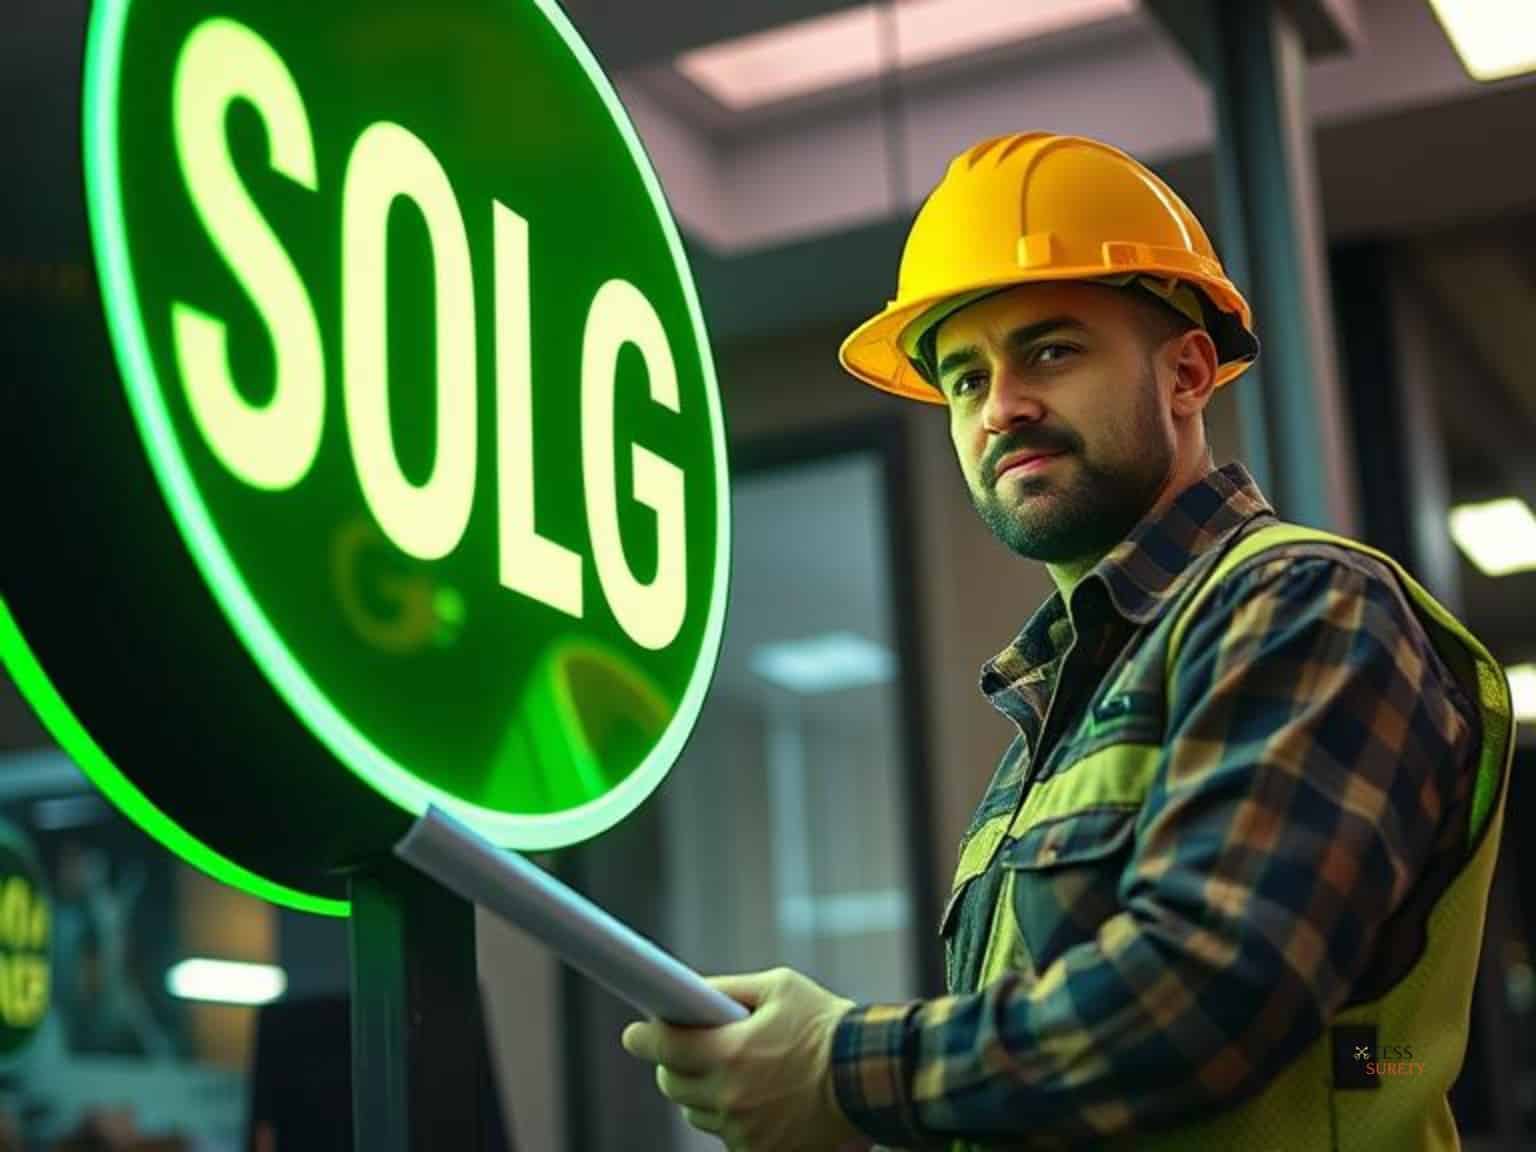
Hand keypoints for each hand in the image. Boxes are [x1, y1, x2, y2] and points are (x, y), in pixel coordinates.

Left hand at [621, 966, 870, 1150]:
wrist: (872, 1079)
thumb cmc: (826, 1025)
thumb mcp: (778, 988)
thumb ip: (727, 989)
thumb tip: (686, 992)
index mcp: (731, 1052)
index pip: (664, 1048)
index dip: (643, 1038)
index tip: (634, 1033)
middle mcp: (730, 1098)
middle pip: (671, 1084)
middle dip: (673, 1063)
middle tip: (689, 1048)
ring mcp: (744, 1133)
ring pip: (696, 1112)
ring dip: (703, 1091)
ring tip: (733, 1072)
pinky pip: (725, 1134)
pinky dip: (731, 1116)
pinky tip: (756, 1097)